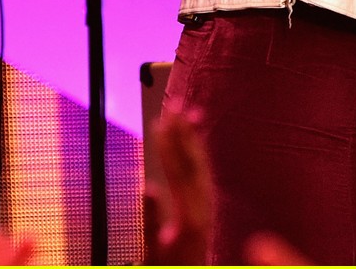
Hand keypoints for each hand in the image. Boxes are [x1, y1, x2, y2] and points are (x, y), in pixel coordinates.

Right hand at [143, 109, 213, 264]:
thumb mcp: (154, 251)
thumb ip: (152, 221)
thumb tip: (149, 188)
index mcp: (190, 215)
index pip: (178, 170)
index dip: (170, 144)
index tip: (162, 120)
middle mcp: (203, 206)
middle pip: (192, 161)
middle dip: (183, 132)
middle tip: (175, 104)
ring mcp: (207, 206)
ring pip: (201, 165)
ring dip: (193, 138)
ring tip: (188, 112)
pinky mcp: (206, 208)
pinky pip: (204, 173)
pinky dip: (198, 153)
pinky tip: (194, 141)